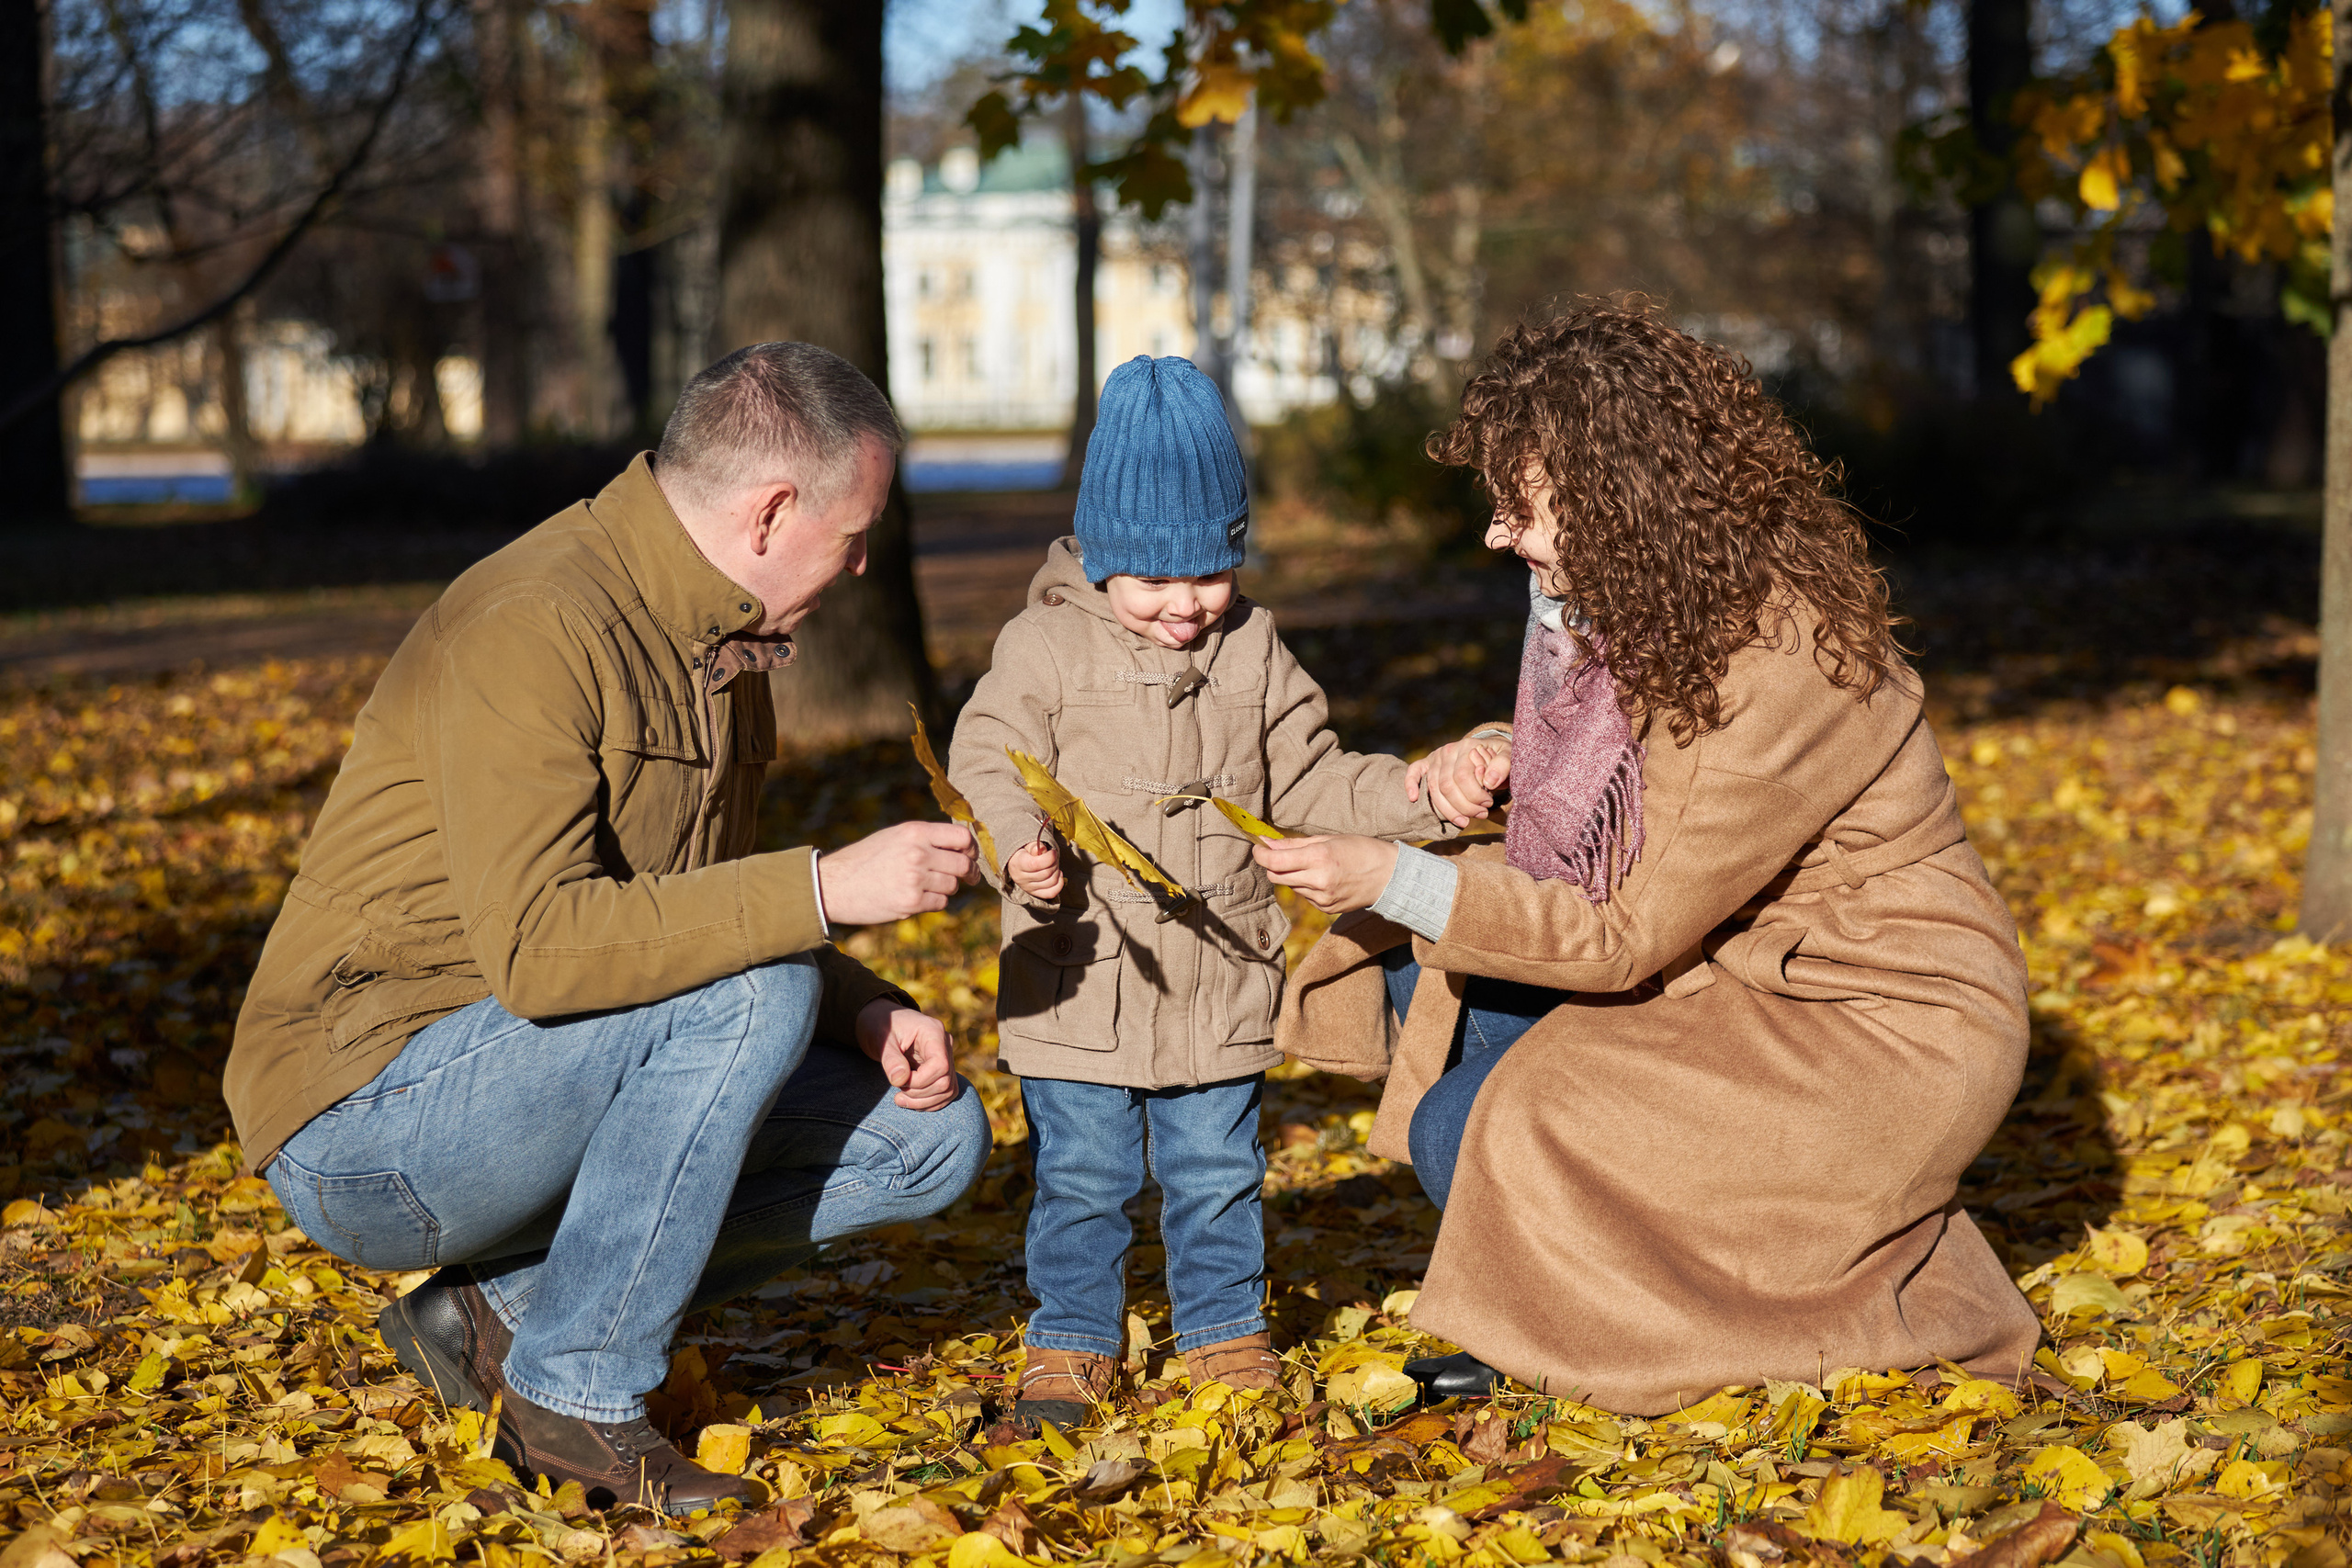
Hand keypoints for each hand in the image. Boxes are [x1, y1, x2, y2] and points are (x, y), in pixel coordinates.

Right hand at [817, 821, 976, 925]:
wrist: (834, 885)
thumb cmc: (865, 860)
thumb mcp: (894, 837)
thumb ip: (925, 839)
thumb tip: (961, 847)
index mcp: (915, 832)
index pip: (962, 837)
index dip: (971, 848)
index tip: (970, 856)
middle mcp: (918, 853)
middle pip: (963, 864)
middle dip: (969, 873)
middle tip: (969, 878)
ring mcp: (915, 879)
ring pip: (953, 886)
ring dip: (947, 888)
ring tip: (926, 886)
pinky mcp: (911, 902)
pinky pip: (941, 903)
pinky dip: (934, 902)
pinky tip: (917, 898)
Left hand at [854, 999, 962, 1110]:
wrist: (881, 1021)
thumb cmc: (880, 1026)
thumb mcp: (881, 1040)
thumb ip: (891, 1060)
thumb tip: (901, 1080)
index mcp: (933, 1032)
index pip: (940, 1065)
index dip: (920, 1081)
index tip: (899, 1082)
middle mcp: (945, 1044)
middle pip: (946, 1082)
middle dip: (919, 1094)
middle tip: (897, 1090)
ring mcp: (946, 1057)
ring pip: (948, 1090)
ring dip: (923, 1102)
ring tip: (900, 1098)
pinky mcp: (942, 1069)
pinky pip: (945, 1093)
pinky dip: (929, 1102)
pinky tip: (910, 1100)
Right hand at [1005, 839, 1063, 900]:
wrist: (1017, 862)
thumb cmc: (1025, 852)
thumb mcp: (1027, 845)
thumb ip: (1034, 846)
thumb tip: (1042, 849)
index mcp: (1017, 864)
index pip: (1036, 864)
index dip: (1049, 858)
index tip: (1053, 852)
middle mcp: (1021, 878)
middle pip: (1046, 873)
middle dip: (1054, 863)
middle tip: (1054, 857)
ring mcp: (1027, 887)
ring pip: (1051, 882)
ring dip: (1057, 872)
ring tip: (1054, 865)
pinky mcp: (1034, 893)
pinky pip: (1051, 893)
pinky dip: (1059, 884)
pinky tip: (1058, 875)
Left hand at [1253, 834, 1400, 913]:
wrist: (1390, 876)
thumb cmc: (1361, 850)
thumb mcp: (1329, 839)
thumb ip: (1295, 843)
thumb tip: (1267, 843)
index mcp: (1320, 858)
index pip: (1275, 861)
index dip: (1260, 855)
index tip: (1257, 848)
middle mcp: (1319, 881)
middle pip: (1276, 877)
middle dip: (1272, 865)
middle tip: (1279, 854)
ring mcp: (1322, 898)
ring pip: (1290, 886)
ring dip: (1292, 875)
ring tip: (1314, 865)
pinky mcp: (1327, 908)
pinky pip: (1305, 896)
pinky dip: (1307, 885)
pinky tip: (1324, 878)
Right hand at [1406, 734, 1510, 827]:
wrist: (1489, 749)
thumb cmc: (1499, 757)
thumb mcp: (1509, 756)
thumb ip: (1503, 765)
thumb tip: (1490, 781)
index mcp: (1467, 747)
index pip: (1463, 777)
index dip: (1474, 796)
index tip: (1488, 805)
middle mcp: (1448, 751)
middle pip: (1447, 786)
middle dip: (1464, 806)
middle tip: (1481, 814)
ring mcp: (1435, 757)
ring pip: (1434, 788)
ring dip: (1448, 810)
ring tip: (1465, 820)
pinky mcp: (1427, 763)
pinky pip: (1413, 771)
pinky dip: (1411, 784)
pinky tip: (1413, 799)